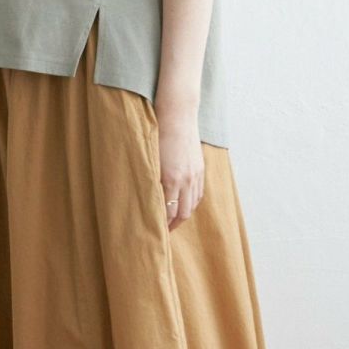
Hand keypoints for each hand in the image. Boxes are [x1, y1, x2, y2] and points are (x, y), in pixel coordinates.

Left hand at [155, 108, 204, 229]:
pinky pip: (199, 193)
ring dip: (183, 215)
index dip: (163, 225)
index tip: (155, 230)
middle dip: (173, 225)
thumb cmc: (158, 135)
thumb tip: (148, 199)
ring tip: (174, 221)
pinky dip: (192, 203)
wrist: (178, 116)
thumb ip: (151, 181)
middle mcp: (186, 180)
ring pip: (193, 205)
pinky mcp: (200, 169)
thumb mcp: (151, 160)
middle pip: (183, 213)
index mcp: (171, 179)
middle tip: (164, 232)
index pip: (168, 212)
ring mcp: (195, 174)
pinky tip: (185, 205)